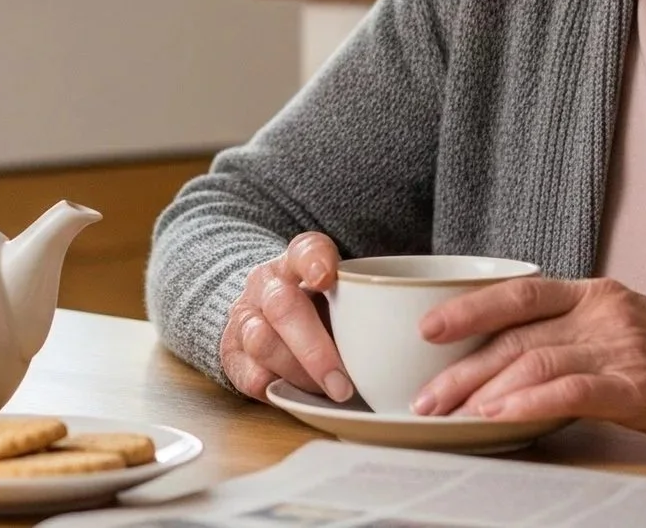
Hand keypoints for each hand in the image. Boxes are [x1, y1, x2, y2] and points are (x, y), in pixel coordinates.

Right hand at [219, 232, 355, 403]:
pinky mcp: (231, 353)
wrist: (264, 314)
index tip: (328, 278)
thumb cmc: (318, 308)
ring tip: (329, 394)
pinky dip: (276, 389)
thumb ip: (366, 305)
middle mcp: (266, 285)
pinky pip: (248, 375)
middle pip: (283, 307)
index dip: (314, 261)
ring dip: (299, 374)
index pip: (304, 250)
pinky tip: (300, 395)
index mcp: (296, 262)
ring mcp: (245, 317)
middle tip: (344, 386)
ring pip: (262, 342)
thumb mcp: (341, 295)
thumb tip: (413, 345)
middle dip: (315, 350)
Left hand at [411, 277, 645, 446]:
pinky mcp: (638, 386)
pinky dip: (530, 403)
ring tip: (451, 413)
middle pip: (517, 337)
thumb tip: (499, 357)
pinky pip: (574, 391)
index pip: (519, 293)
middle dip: (462, 368)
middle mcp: (601, 314)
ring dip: (485, 390)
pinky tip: (501, 416)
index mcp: (592, 294)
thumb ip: (565, 331)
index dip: (469, 308)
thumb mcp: (616, 324)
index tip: (427, 328)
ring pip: (536, 362)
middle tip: (425, 396)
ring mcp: (620, 348)